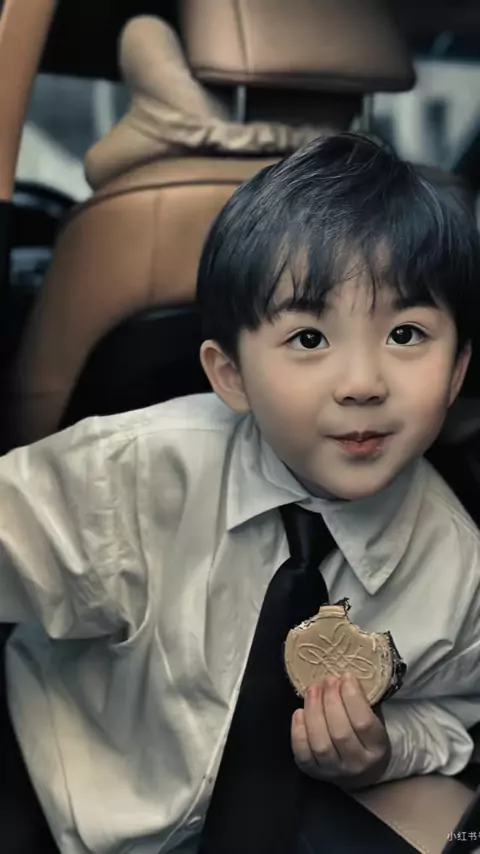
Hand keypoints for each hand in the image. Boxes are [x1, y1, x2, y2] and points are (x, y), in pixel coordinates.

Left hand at [291, 672, 390, 789]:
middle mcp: (357, 763)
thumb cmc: (366, 735)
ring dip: (313, 711)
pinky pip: (303, 753)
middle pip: (340, 733)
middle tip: (327, 680)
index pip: (363, 723)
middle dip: (331, 701)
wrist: (361, 771)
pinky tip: (299, 712)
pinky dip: (298, 731)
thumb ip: (361, 701)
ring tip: (313, 690)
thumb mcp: (375, 718)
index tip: (346, 676)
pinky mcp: (313, 772)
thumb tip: (342, 677)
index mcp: (377, 748)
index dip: (352, 697)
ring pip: (320, 744)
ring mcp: (334, 771)